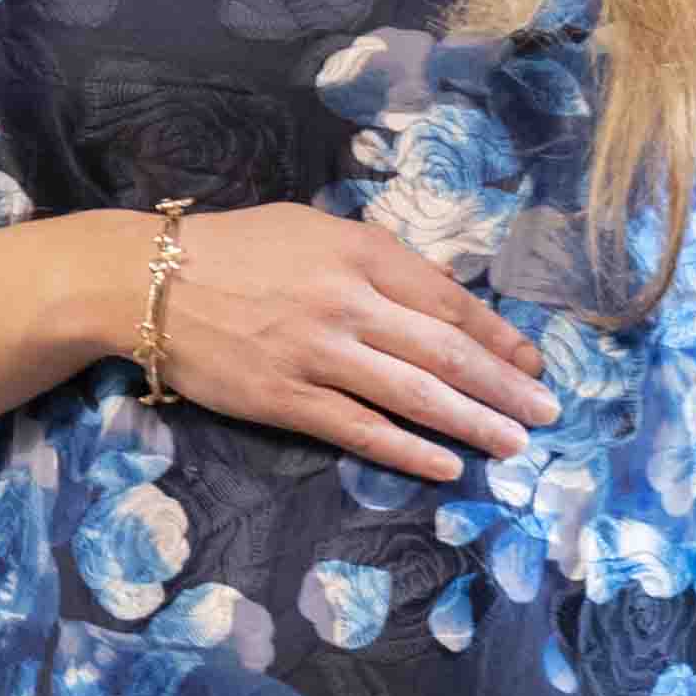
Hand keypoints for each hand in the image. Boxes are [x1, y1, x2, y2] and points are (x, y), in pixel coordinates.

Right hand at [149, 202, 557, 477]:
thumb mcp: (312, 230)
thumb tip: (435, 299)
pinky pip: (360, 429)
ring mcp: (317, 354)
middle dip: (503, 386)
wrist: (148, 282)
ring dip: (471, 423)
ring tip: (513, 444)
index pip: (448, 300)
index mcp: (359, 253)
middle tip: (546, 413)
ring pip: (414, 394)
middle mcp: (347, 302)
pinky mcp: (285, 398)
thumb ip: (373, 261)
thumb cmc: (235, 250)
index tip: (533, 363)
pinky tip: (445, 465)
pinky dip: (408, 450)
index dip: (498, 337)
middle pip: (444, 350)